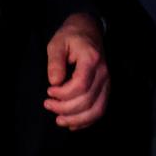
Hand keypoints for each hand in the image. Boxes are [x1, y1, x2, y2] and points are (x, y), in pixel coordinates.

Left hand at [43, 13, 108, 130]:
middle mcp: (103, 73)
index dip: (63, 94)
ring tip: (59, 120)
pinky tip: (72, 124)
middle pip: (87, 100)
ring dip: (77, 119)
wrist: (88, 31)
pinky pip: (100, 110)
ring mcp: (107, 82)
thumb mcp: (57, 43)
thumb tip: (54, 82)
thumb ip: (55, 62)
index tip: (49, 91)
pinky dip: (87, 121)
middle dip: (65, 108)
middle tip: (48, 105)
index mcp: (91, 59)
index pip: (81, 85)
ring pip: (97, 110)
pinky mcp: (106, 89)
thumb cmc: (71, 37)